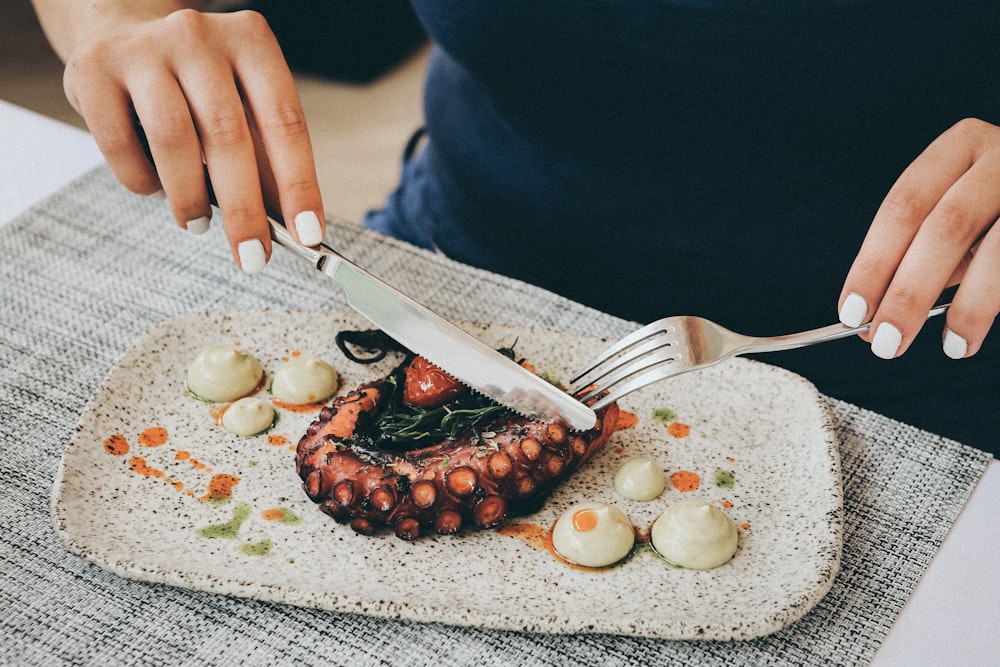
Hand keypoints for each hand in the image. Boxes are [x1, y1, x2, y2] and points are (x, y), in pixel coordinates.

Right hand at [58, 5, 324, 271]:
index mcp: (250, 42)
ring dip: (190, 198)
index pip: (284, 122)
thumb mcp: (242, 107)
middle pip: (227, 135)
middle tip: (254, 256)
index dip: (299, 184)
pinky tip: (157, 189)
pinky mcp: (93, 69)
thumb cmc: (196, 86)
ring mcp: (143, 48)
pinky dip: (143, 181)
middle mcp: (198, 36)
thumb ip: (267, 160)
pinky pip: (120, 142)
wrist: (121, 34)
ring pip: (173, 139)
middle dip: (245, 209)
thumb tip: (295, 228)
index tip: (307, 233)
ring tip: (198, 224)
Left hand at [838, 118, 999, 359]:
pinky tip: (978, 332)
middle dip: (909, 292)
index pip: (903, 206)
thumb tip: (875, 319)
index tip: (852, 313)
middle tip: (885, 343)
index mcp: (960, 147)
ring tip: (952, 347)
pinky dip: (994, 302)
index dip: (873, 263)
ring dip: (968, 306)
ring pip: (997, 250)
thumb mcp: (962, 217)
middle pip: (945, 227)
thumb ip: (923, 256)